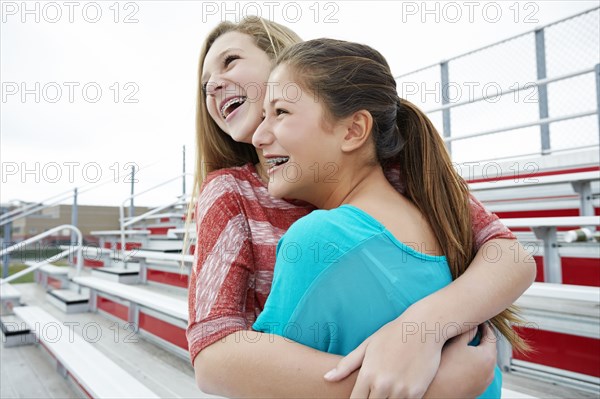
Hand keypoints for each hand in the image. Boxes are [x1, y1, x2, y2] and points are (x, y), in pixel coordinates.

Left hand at [324, 316, 443, 397]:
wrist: (423, 327)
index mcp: (368, 374)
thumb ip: (346, 365)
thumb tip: (326, 378)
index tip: (358, 398)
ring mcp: (401, 391)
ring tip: (384, 392)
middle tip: (371, 394)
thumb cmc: (393, 334)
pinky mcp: (417, 393)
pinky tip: (397, 393)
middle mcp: (383, 385)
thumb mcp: (367, 345)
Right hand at [425, 324, 496, 398]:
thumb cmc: (444, 369)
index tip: (478, 321)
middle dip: (481, 339)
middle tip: (471, 331)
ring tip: (465, 346)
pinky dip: (474, 365)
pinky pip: (479, 373)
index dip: (484, 326)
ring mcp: (485, 382)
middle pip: (489, 349)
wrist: (435, 393)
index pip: (491, 336)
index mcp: (488, 357)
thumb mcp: (455, 343)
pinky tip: (461, 362)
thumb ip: (467, 331)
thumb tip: (473, 323)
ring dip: (478, 353)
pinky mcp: (478, 389)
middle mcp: (490, 371)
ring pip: (484, 362)